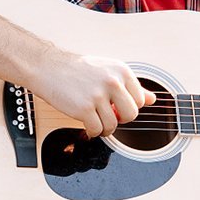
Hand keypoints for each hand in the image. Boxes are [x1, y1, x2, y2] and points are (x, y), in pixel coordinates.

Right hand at [30, 50, 155, 137]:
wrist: (48, 67)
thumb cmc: (76, 70)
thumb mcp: (107, 70)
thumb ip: (130, 85)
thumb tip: (152, 99)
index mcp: (121, 70)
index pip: (140, 100)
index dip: (128, 107)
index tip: (117, 106)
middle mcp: (112, 81)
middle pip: (131, 115)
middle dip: (120, 119)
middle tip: (108, 115)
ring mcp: (98, 95)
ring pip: (113, 125)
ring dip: (104, 128)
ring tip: (95, 120)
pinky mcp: (84, 108)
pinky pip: (97, 130)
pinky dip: (92, 132)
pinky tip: (86, 123)